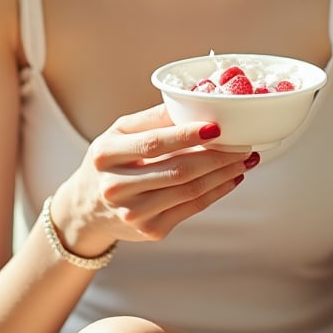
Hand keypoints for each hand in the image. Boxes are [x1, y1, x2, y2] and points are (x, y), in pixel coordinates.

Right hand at [50, 103, 255, 255]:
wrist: (87, 208)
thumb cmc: (110, 161)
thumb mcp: (120, 132)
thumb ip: (154, 118)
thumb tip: (194, 101)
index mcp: (106, 154)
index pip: (154, 143)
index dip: (187, 135)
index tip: (216, 126)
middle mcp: (116, 186)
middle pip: (178, 170)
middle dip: (217, 156)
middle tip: (243, 142)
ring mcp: (134, 213)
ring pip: (190, 190)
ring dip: (223, 174)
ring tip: (244, 158)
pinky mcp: (151, 230)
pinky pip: (192, 208)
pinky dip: (217, 192)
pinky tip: (231, 178)